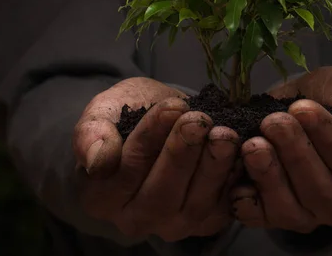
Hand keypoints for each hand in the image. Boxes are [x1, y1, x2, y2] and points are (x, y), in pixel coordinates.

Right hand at [74, 77, 240, 241]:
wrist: (160, 124)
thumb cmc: (126, 118)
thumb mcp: (103, 112)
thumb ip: (91, 133)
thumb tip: (97, 162)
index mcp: (101, 197)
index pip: (125, 171)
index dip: (150, 138)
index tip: (171, 107)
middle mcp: (135, 220)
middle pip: (160, 194)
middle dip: (183, 153)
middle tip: (199, 120)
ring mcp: (173, 224)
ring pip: (194, 204)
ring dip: (213, 167)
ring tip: (223, 133)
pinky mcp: (206, 221)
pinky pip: (222, 207)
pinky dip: (233, 179)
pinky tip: (240, 150)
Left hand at [231, 67, 331, 232]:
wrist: (297, 107)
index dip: (326, 138)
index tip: (302, 108)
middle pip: (320, 191)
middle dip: (294, 153)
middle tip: (274, 121)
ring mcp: (308, 215)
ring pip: (289, 209)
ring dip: (269, 175)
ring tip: (253, 143)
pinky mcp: (273, 215)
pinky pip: (258, 217)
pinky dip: (244, 198)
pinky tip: (237, 171)